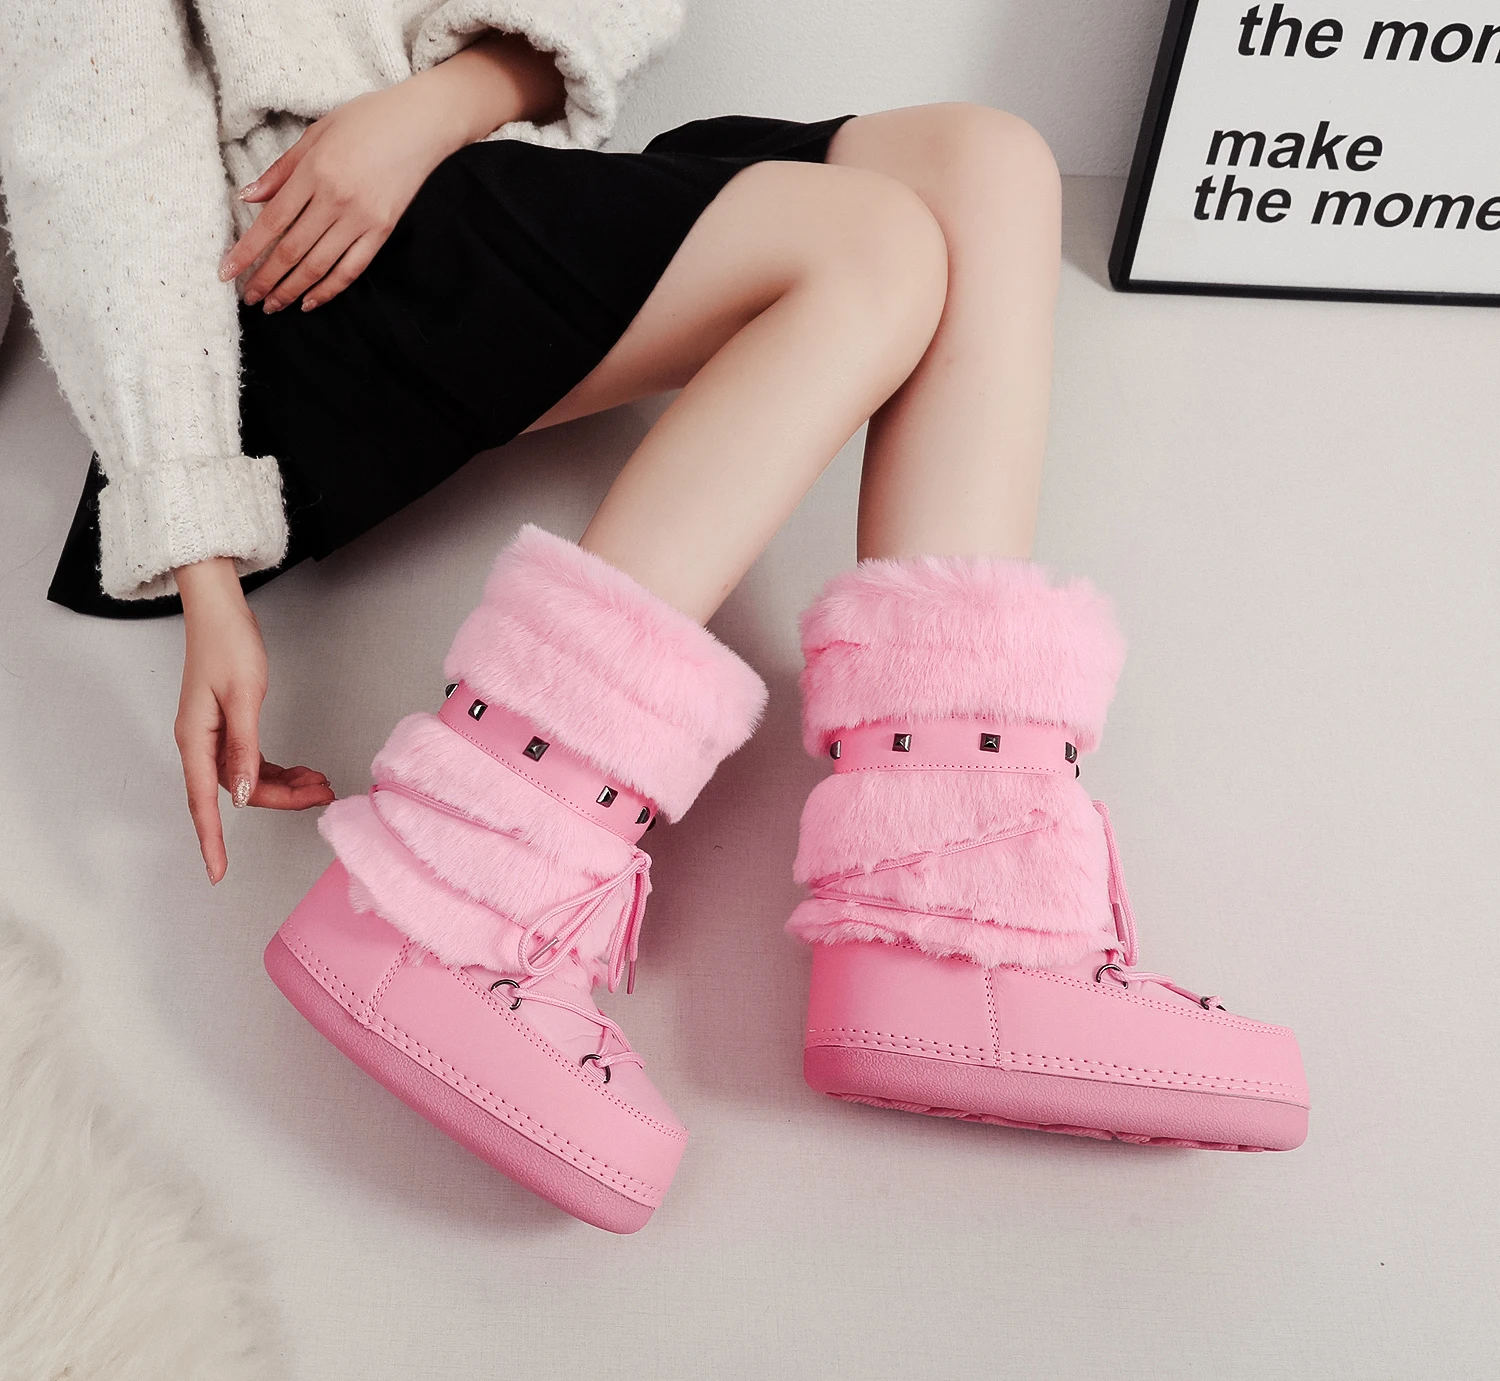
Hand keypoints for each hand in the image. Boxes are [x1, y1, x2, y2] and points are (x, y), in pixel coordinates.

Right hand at [175, 559, 334, 883]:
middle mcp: (200, 742)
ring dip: (284, 786)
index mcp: (195, 739)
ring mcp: (212, 735)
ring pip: (249, 778)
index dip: (212, 840)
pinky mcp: (228, 725)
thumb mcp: (244, 696)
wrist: (220, 611)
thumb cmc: (227, 645)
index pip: (203, 802)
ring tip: (321, 784)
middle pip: (238, 791)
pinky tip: (303, 772)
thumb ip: (244, 747)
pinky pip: (252, 761)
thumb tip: (244, 794)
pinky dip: (278, 770)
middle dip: (279, 800)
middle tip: (321, 796)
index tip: (217, 872)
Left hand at [218, 34, 563, 313]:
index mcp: (314, 172)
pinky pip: (351, 269)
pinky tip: (310, 302)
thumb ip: (282, 170)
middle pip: (292, 250)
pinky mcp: (383, 231)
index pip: (272, 222)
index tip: (227, 272)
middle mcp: (335, 200)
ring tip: (273, 306)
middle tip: (249, 298)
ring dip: (292, 289)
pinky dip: (329, 289)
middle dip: (266, 278)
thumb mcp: (316, 133)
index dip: (247, 251)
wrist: (422, 124)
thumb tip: (248, 198)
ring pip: (318, 265)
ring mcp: (361, 219)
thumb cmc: (367, 120)